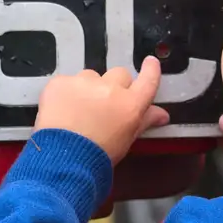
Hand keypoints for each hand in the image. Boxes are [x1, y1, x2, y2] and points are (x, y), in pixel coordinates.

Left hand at [35, 57, 170, 163]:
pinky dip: (65, 92)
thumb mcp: (126, 140)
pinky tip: (62, 110)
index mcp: (131, 104)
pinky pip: (67, 81)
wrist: (64, 159)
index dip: (150, 70)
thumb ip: (144, 121)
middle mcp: (110, 88)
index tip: (149, 63)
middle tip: (105, 104)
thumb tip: (161, 115)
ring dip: (89, 88)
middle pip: (119, 74)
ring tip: (78, 111)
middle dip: (115, 85)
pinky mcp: (61, 82)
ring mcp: (84, 83)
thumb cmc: (98, 155)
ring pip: (91, 76)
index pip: (148, 80)